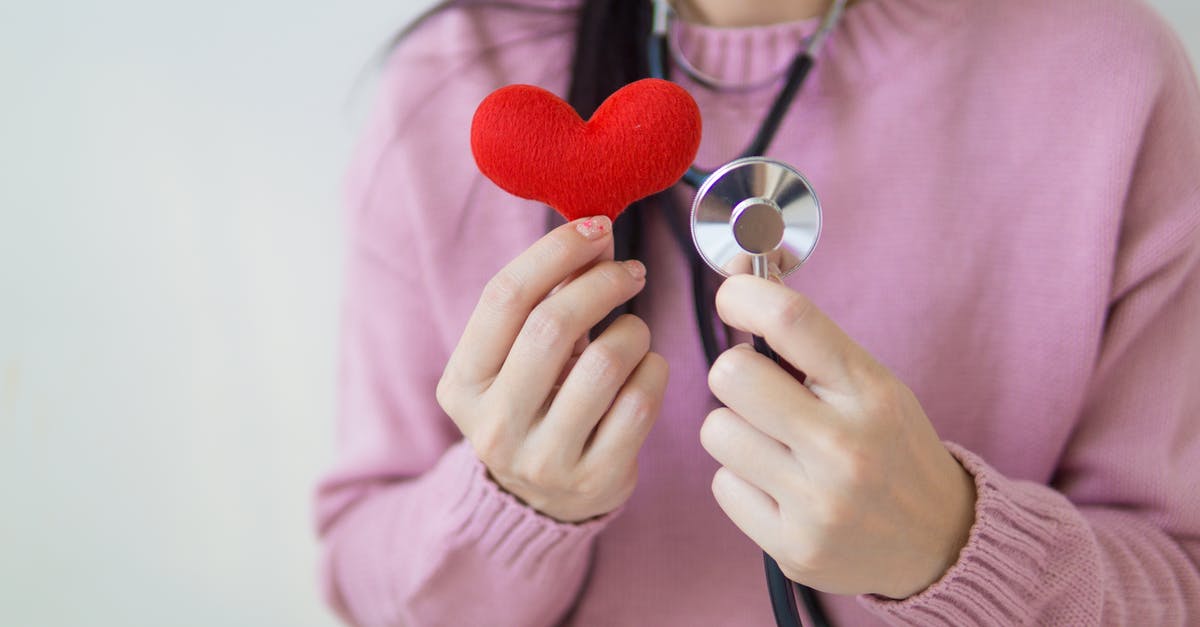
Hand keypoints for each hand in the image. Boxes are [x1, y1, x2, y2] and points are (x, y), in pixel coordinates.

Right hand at [437, 216, 668, 522]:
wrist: (543, 500)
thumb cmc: (535, 403)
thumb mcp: (518, 356)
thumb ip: (547, 298)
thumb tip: (596, 235)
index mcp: (462, 384)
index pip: (504, 297)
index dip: (555, 252)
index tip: (596, 228)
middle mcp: (493, 425)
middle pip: (552, 325)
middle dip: (602, 283)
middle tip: (632, 271)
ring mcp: (543, 459)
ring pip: (604, 363)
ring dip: (632, 329)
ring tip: (634, 329)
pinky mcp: (594, 480)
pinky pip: (641, 403)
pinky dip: (654, 370)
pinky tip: (648, 367)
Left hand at [700, 275, 975, 598]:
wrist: (941, 542)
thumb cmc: (891, 446)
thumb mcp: (869, 382)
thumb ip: (806, 335)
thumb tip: (739, 271)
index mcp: (871, 392)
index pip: (790, 319)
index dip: (743, 294)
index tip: (733, 296)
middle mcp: (846, 447)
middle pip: (731, 375)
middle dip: (734, 374)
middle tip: (759, 390)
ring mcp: (818, 502)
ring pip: (717, 431)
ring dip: (736, 432)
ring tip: (776, 445)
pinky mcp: (794, 547)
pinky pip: (722, 486)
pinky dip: (743, 482)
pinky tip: (781, 488)